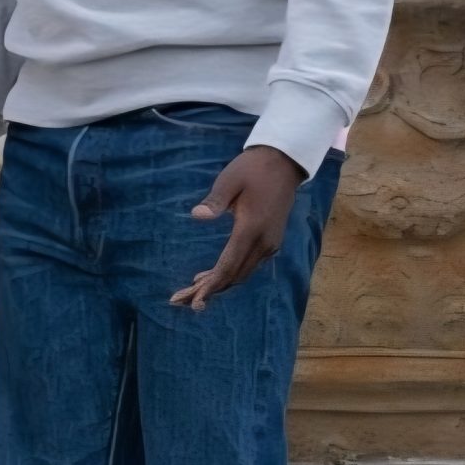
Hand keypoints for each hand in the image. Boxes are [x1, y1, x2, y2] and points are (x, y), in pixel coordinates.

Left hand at [170, 146, 303, 311]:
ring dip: (218, 285)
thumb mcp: (230, 180)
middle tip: (180, 301)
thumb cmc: (252, 168)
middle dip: (208, 291)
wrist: (284, 163)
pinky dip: (230, 274)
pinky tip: (212, 275)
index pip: (227, 267)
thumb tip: (197, 216)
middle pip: (233, 276)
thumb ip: (215, 200)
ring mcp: (270, 244)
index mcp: (251, 230)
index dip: (208, 286)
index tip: (191, 299)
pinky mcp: (271, 241)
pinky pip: (248, 265)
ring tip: (192, 293)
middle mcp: (263, 243)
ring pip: (241, 273)